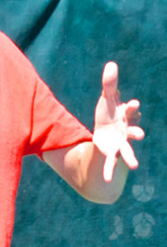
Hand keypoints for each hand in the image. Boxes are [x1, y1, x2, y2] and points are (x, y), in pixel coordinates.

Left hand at [92, 61, 143, 181]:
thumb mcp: (107, 100)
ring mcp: (120, 144)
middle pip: (133, 131)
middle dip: (136, 132)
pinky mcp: (111, 153)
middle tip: (140, 134)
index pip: (129, 111)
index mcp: (125, 117)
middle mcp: (126, 131)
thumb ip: (109, 84)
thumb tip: (111, 64)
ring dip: (130, 158)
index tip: (132, 104)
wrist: (106, 134)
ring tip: (135, 166)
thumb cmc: (109, 115)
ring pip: (127, 151)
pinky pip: (110, 164)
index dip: (130, 108)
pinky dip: (109, 172)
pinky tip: (107, 182)